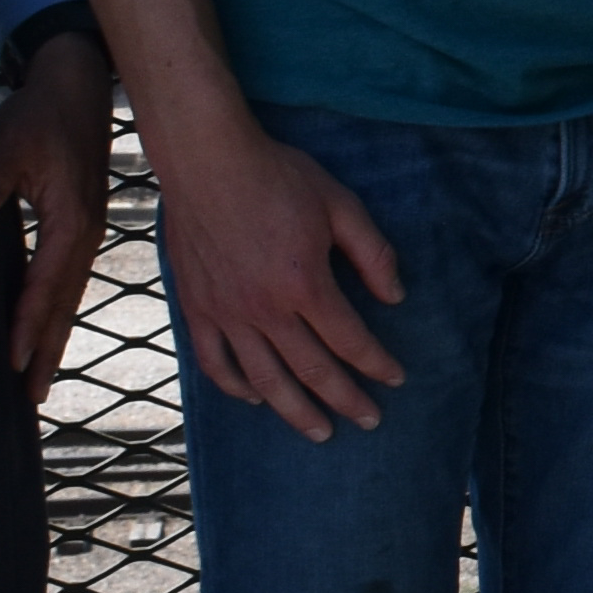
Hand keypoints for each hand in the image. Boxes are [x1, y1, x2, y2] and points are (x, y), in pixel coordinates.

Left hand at [0, 42, 117, 399]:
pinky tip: (42, 324)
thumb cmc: (44, 113)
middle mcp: (85, 236)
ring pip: (67, 297)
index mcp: (72, 222)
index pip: (45, 286)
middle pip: (63, 306)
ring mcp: (86, 233)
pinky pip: (66, 280)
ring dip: (51, 337)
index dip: (26, 327)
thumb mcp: (12, 139)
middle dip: (46, 352)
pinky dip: (54, 310)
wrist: (77, 85)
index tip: (11, 363)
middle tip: (31, 398)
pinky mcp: (79, 226)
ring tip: (36, 376)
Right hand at [149, 108, 406, 438]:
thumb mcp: (340, 204)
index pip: (350, 340)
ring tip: (319, 432)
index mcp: (304, 283)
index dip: (377, 364)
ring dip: (294, 411)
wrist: (207, 160)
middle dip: (345, 400)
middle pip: (312, 370)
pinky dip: (235, 387)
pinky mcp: (196, 308)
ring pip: (264, 380)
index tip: (396, 379)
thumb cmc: (277, 176)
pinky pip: (214, 362)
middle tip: (369, 421)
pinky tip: (255, 399)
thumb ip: (372, 253)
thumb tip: (395, 297)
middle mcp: (264, 308)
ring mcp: (226, 312)